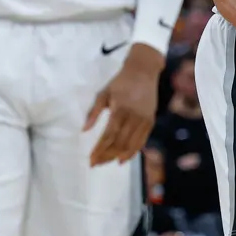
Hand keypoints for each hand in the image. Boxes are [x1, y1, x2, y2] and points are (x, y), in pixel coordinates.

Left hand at [85, 44, 162, 165]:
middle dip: (107, 155)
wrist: (143, 71)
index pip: (109, 135)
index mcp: (120, 109)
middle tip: (96, 163)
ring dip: (119, 156)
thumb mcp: (103, 94)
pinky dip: (133, 151)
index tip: (91, 159)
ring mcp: (144, 120)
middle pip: (120, 143)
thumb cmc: (120, 82)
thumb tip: (84, 130)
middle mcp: (133, 117)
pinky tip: (124, 158)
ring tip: (108, 163)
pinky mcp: (151, 121)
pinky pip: (142, 141)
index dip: (100, 149)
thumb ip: (94, 112)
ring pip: (131, 144)